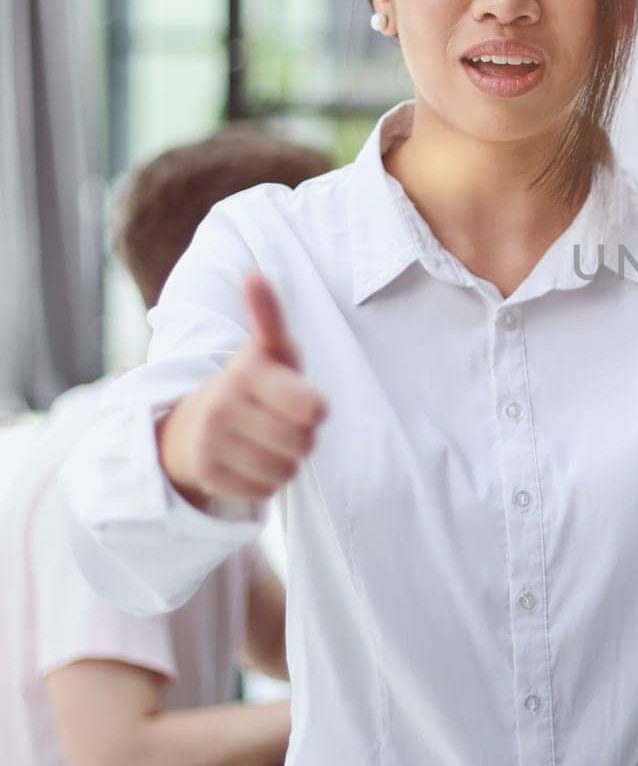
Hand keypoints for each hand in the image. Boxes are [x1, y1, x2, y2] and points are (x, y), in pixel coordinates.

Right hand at [157, 272, 326, 506]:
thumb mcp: (269, 349)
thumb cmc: (254, 383)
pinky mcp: (206, 476)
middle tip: (282, 421)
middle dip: (303, 436)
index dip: (314, 410)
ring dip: (286, 460)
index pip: (313, 409)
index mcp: (246, 372)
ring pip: (286, 470)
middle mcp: (222, 405)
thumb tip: (252, 275)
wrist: (195, 423)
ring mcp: (210, 442)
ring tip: (266, 440)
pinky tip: (249, 460)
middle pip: (304, 443)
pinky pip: (265, 491)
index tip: (302, 400)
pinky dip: (266, 481)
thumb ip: (269, 316)